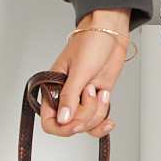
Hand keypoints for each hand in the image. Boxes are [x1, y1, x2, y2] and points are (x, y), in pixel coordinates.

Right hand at [39, 9, 129, 138]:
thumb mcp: (79, 70)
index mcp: (53, 88)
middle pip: (71, 125)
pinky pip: (96, 120)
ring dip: (97, 112)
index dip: (62, 128)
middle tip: (92, 92)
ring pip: (86, 124)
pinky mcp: (96, 98)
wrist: (110, 33)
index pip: (49, 120)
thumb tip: (62, 120)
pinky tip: (109, 121)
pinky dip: (103, 123)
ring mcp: (82, 99)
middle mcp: (66, 97)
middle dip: (85, 114)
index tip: (75, 124)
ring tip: (99, 90)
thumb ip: (69, 97)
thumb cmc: (90, 42)